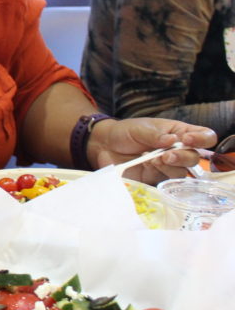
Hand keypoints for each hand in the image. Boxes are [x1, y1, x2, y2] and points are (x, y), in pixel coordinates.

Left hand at [88, 118, 216, 183]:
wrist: (104, 146)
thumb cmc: (125, 133)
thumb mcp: (140, 128)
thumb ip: (156, 135)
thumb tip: (172, 141)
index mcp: (179, 133)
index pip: (204, 136)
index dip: (202, 139)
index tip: (188, 139)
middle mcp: (178, 150)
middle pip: (195, 158)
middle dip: (183, 157)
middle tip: (167, 155)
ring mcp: (168, 166)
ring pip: (183, 172)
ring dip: (170, 166)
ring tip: (153, 160)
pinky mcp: (157, 178)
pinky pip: (167, 181)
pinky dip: (160, 173)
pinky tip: (148, 166)